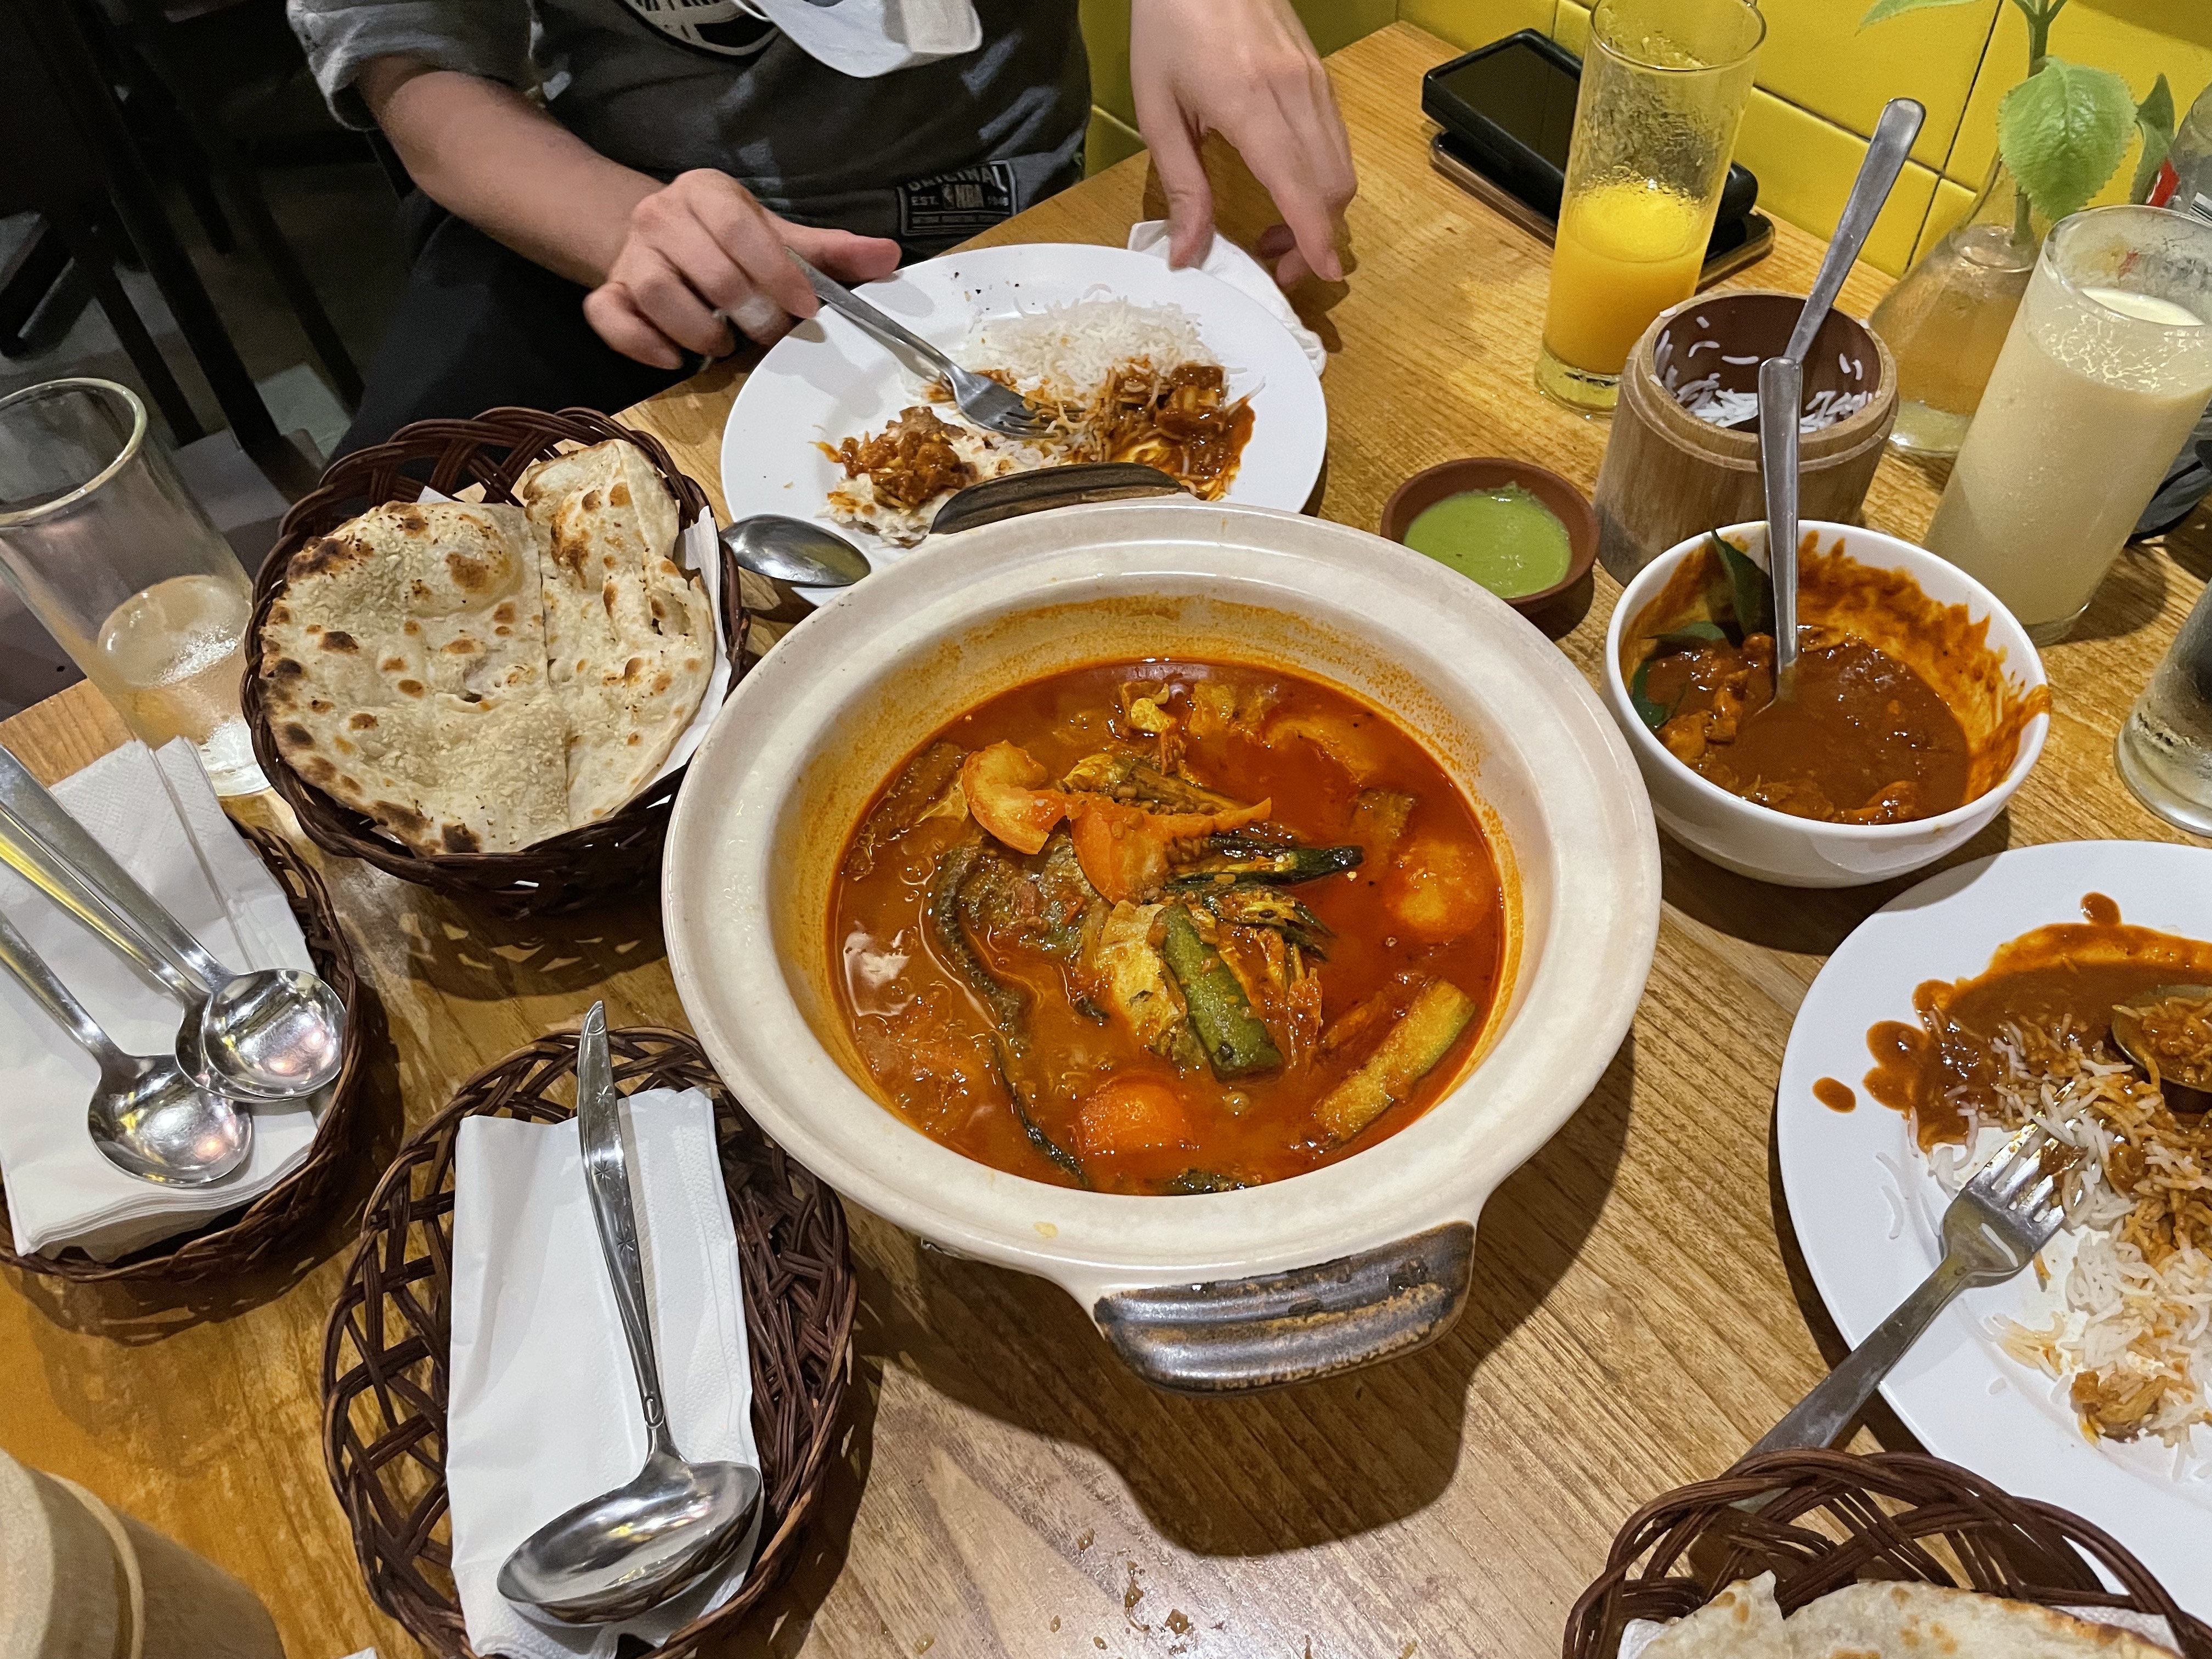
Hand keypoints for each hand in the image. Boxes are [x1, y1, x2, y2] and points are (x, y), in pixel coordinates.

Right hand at [583, 171, 901, 367]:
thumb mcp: (775, 235)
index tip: (805, 309)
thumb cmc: (726, 240)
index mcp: (707, 193)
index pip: (742, 229)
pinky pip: (611, 319)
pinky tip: (675, 359)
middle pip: (710, 272)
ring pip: (659, 295)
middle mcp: (660, 215)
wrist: (658, 238)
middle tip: (770, 334)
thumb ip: (829, 251)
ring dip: (701, 332)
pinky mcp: (606, 290)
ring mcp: (629, 254)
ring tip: (724, 343)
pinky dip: (643, 345)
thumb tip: (889, 257)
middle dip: (751, 314)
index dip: (778, 273)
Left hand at [1129, 0, 1354, 285]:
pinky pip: (1336, 139)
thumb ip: (1181, 186)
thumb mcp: (1157, 110)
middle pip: (1333, 185)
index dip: (1315, 239)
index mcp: (1250, 104)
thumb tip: (1188, 255)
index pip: (1299, 187)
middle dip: (1316, 236)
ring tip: (1278, 232)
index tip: (1321, 275)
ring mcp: (1315, 80)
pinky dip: (1322, 178)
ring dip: (1321, 210)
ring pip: (1342, 164)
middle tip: (1278, 265)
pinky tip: (1288, 188)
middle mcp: (1295, 92)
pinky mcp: (1320, 73)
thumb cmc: (1167, 26)